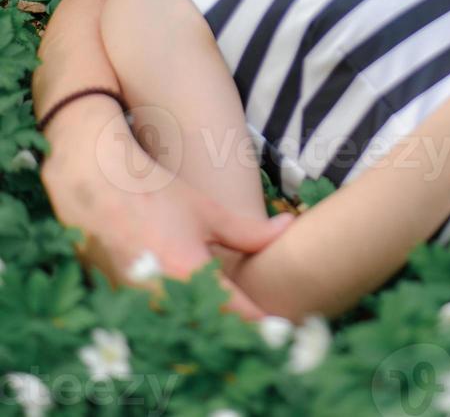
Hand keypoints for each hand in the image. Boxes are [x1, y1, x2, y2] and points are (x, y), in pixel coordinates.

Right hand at [42, 137, 293, 321]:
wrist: (97, 186)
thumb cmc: (155, 193)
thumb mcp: (207, 211)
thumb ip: (250, 231)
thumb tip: (288, 228)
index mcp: (187, 273)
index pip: (235, 313)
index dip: (260, 322)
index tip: (278, 321)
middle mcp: (161, 296)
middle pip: (209, 327)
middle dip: (233, 324)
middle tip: (251, 311)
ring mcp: (138, 304)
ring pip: (183, 326)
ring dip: (205, 320)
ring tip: (220, 301)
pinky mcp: (122, 304)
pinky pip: (159, 318)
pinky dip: (178, 314)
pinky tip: (188, 298)